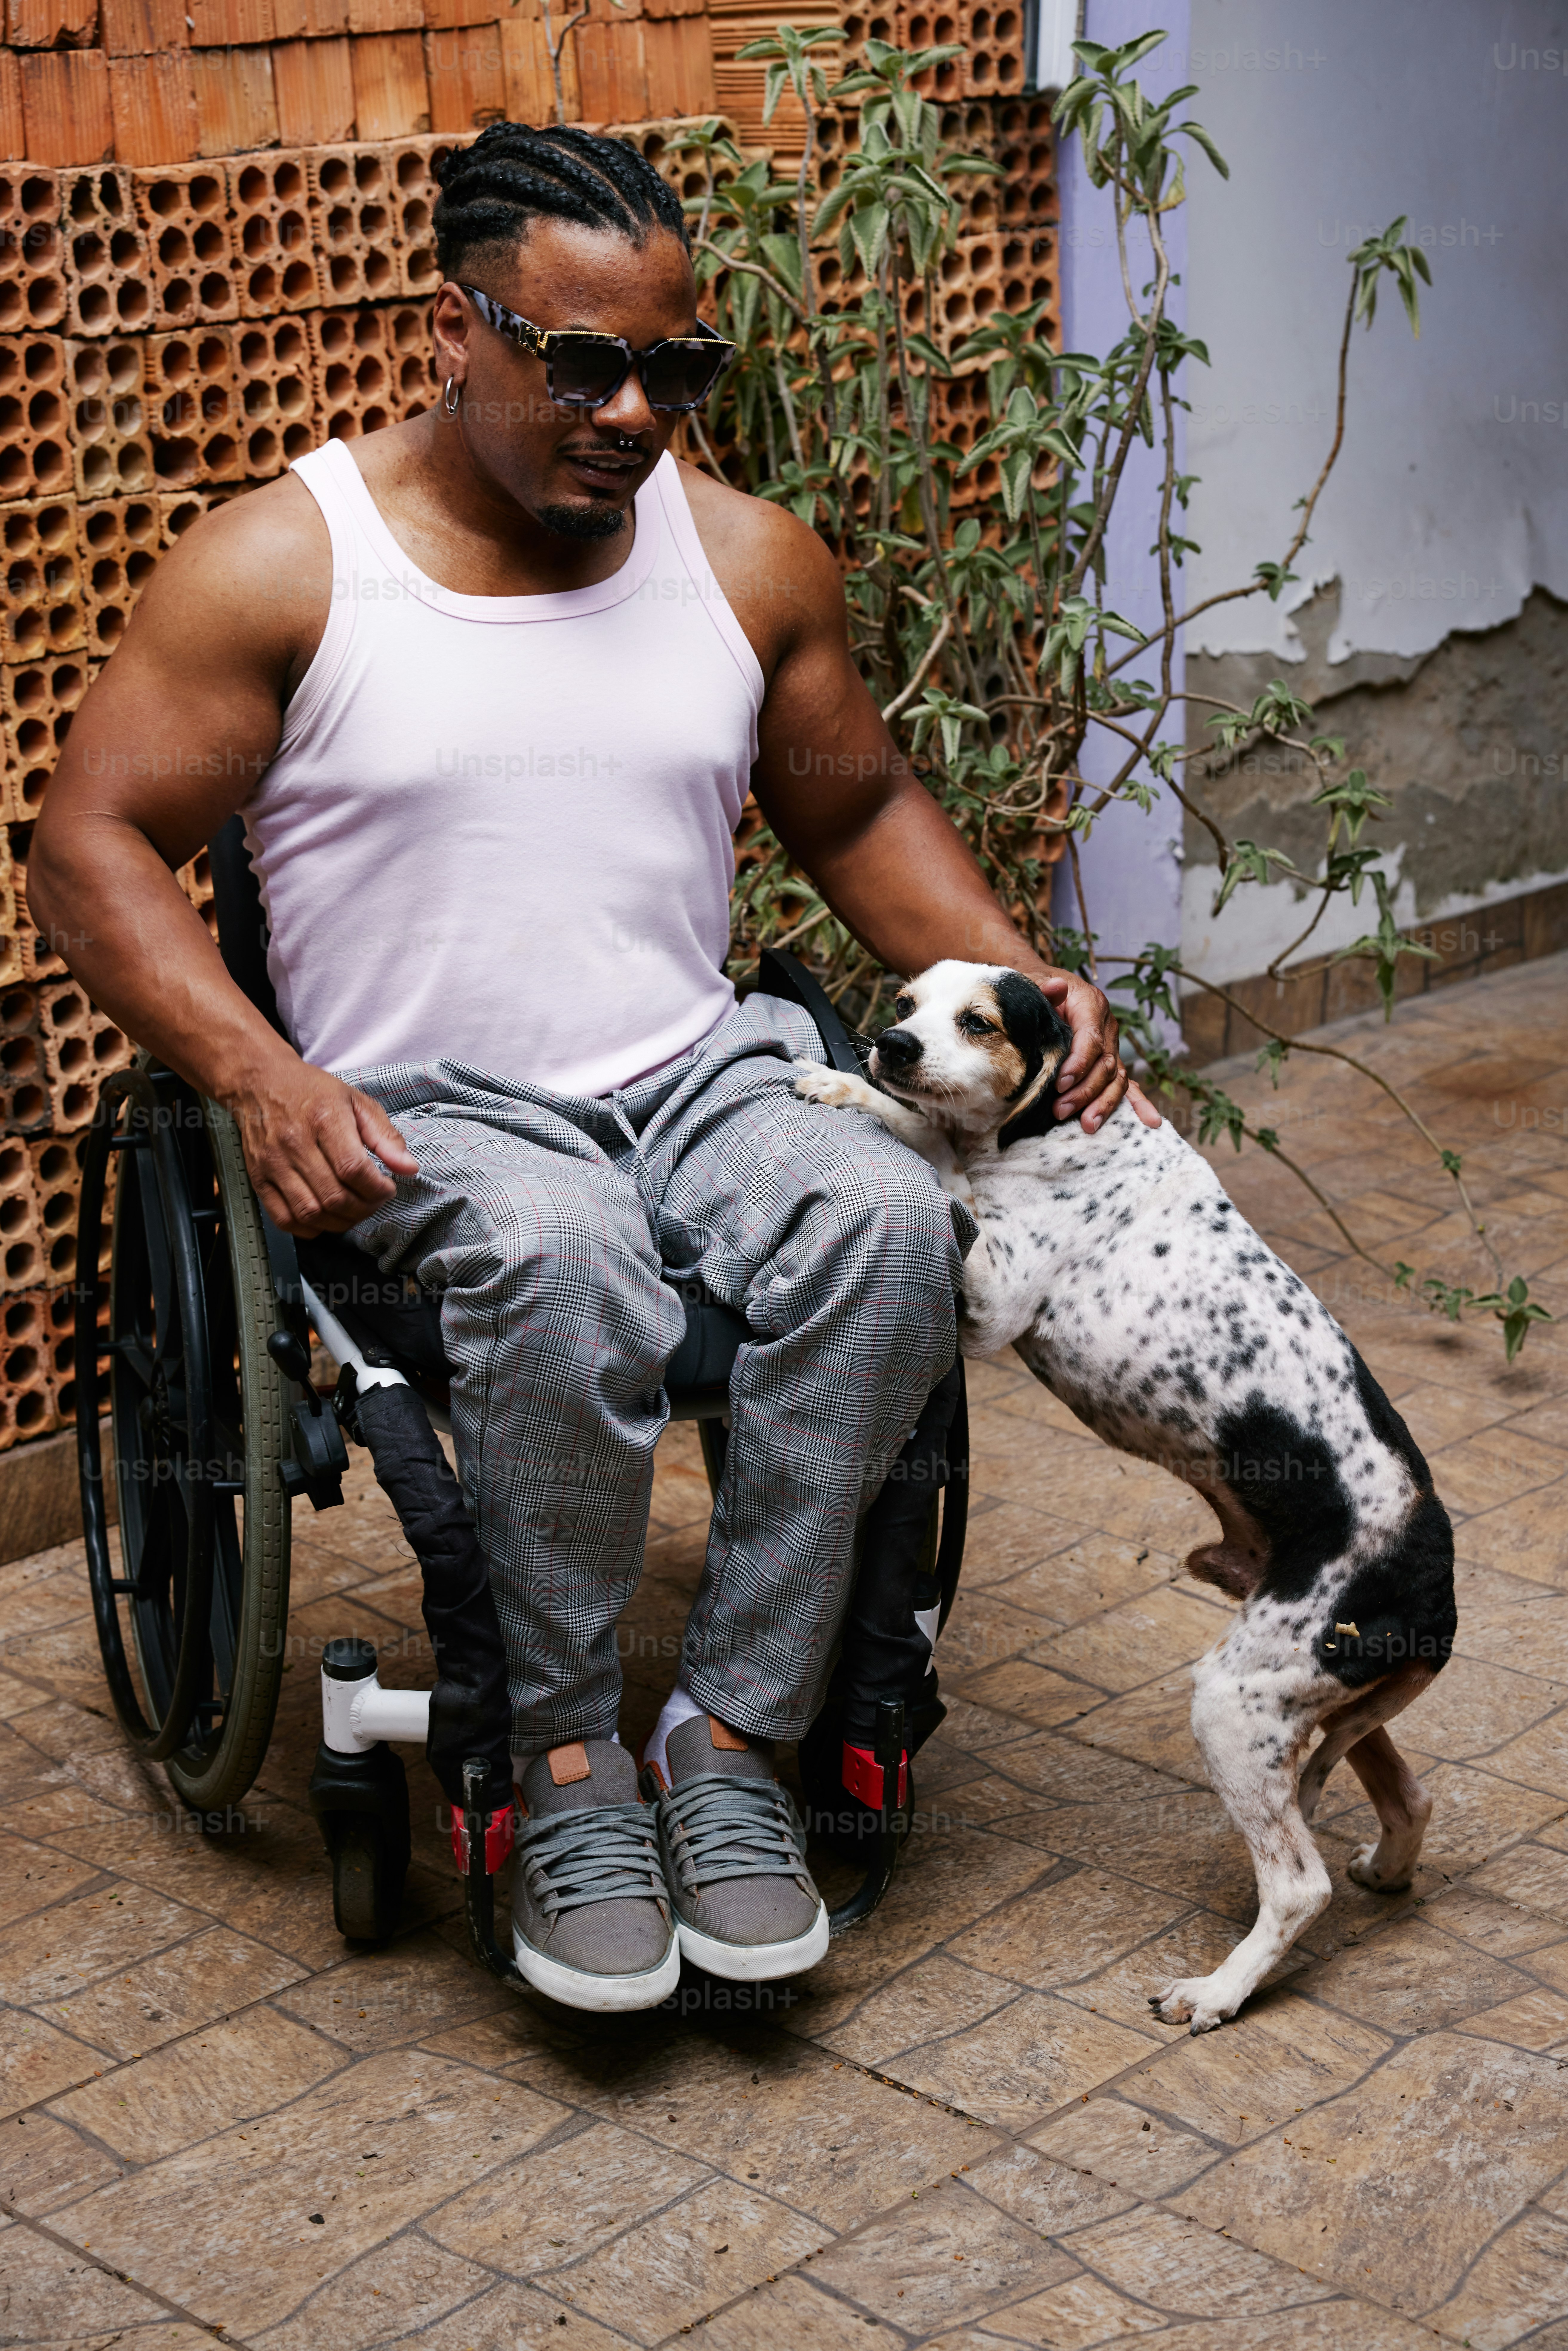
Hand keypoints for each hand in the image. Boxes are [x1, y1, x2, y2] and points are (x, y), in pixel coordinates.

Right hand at [225, 1056, 419, 1235]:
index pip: (354, 1169)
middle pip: (334, 1196)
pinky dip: (309, 1228)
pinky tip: (326, 1217)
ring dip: (340, 1222)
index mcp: (323, 1117)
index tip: (387, 1188)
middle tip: (374, 1201)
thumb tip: (409, 1168)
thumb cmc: (312, 1092)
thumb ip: (385, 1136)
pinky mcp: (258, 1178)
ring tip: (354, 1210)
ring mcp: (272, 1163)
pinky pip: (284, 1219)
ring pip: (310, 1213)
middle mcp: (294, 1142)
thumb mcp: (357, 1102)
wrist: (260, 1083)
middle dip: (364, 1208)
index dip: (377, 1188)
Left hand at [1036, 970, 1161, 1133]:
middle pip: (1105, 1064)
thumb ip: (1044, 988)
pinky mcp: (1110, 1061)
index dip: (1079, 1064)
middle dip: (1085, 1091)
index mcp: (1092, 1006)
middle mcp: (1108, 1027)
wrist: (1043, 986)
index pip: (1092, 1040)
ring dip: (1104, 1103)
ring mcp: (1112, 1046)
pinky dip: (1138, 1103)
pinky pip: (1126, 1083)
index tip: (1060, 1084)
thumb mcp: (1035, 982)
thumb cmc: (1036, 988)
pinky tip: (1150, 1121)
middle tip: (1060, 1110)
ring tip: (1088, 1125)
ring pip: (1117, 1078)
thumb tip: (1055, 987)